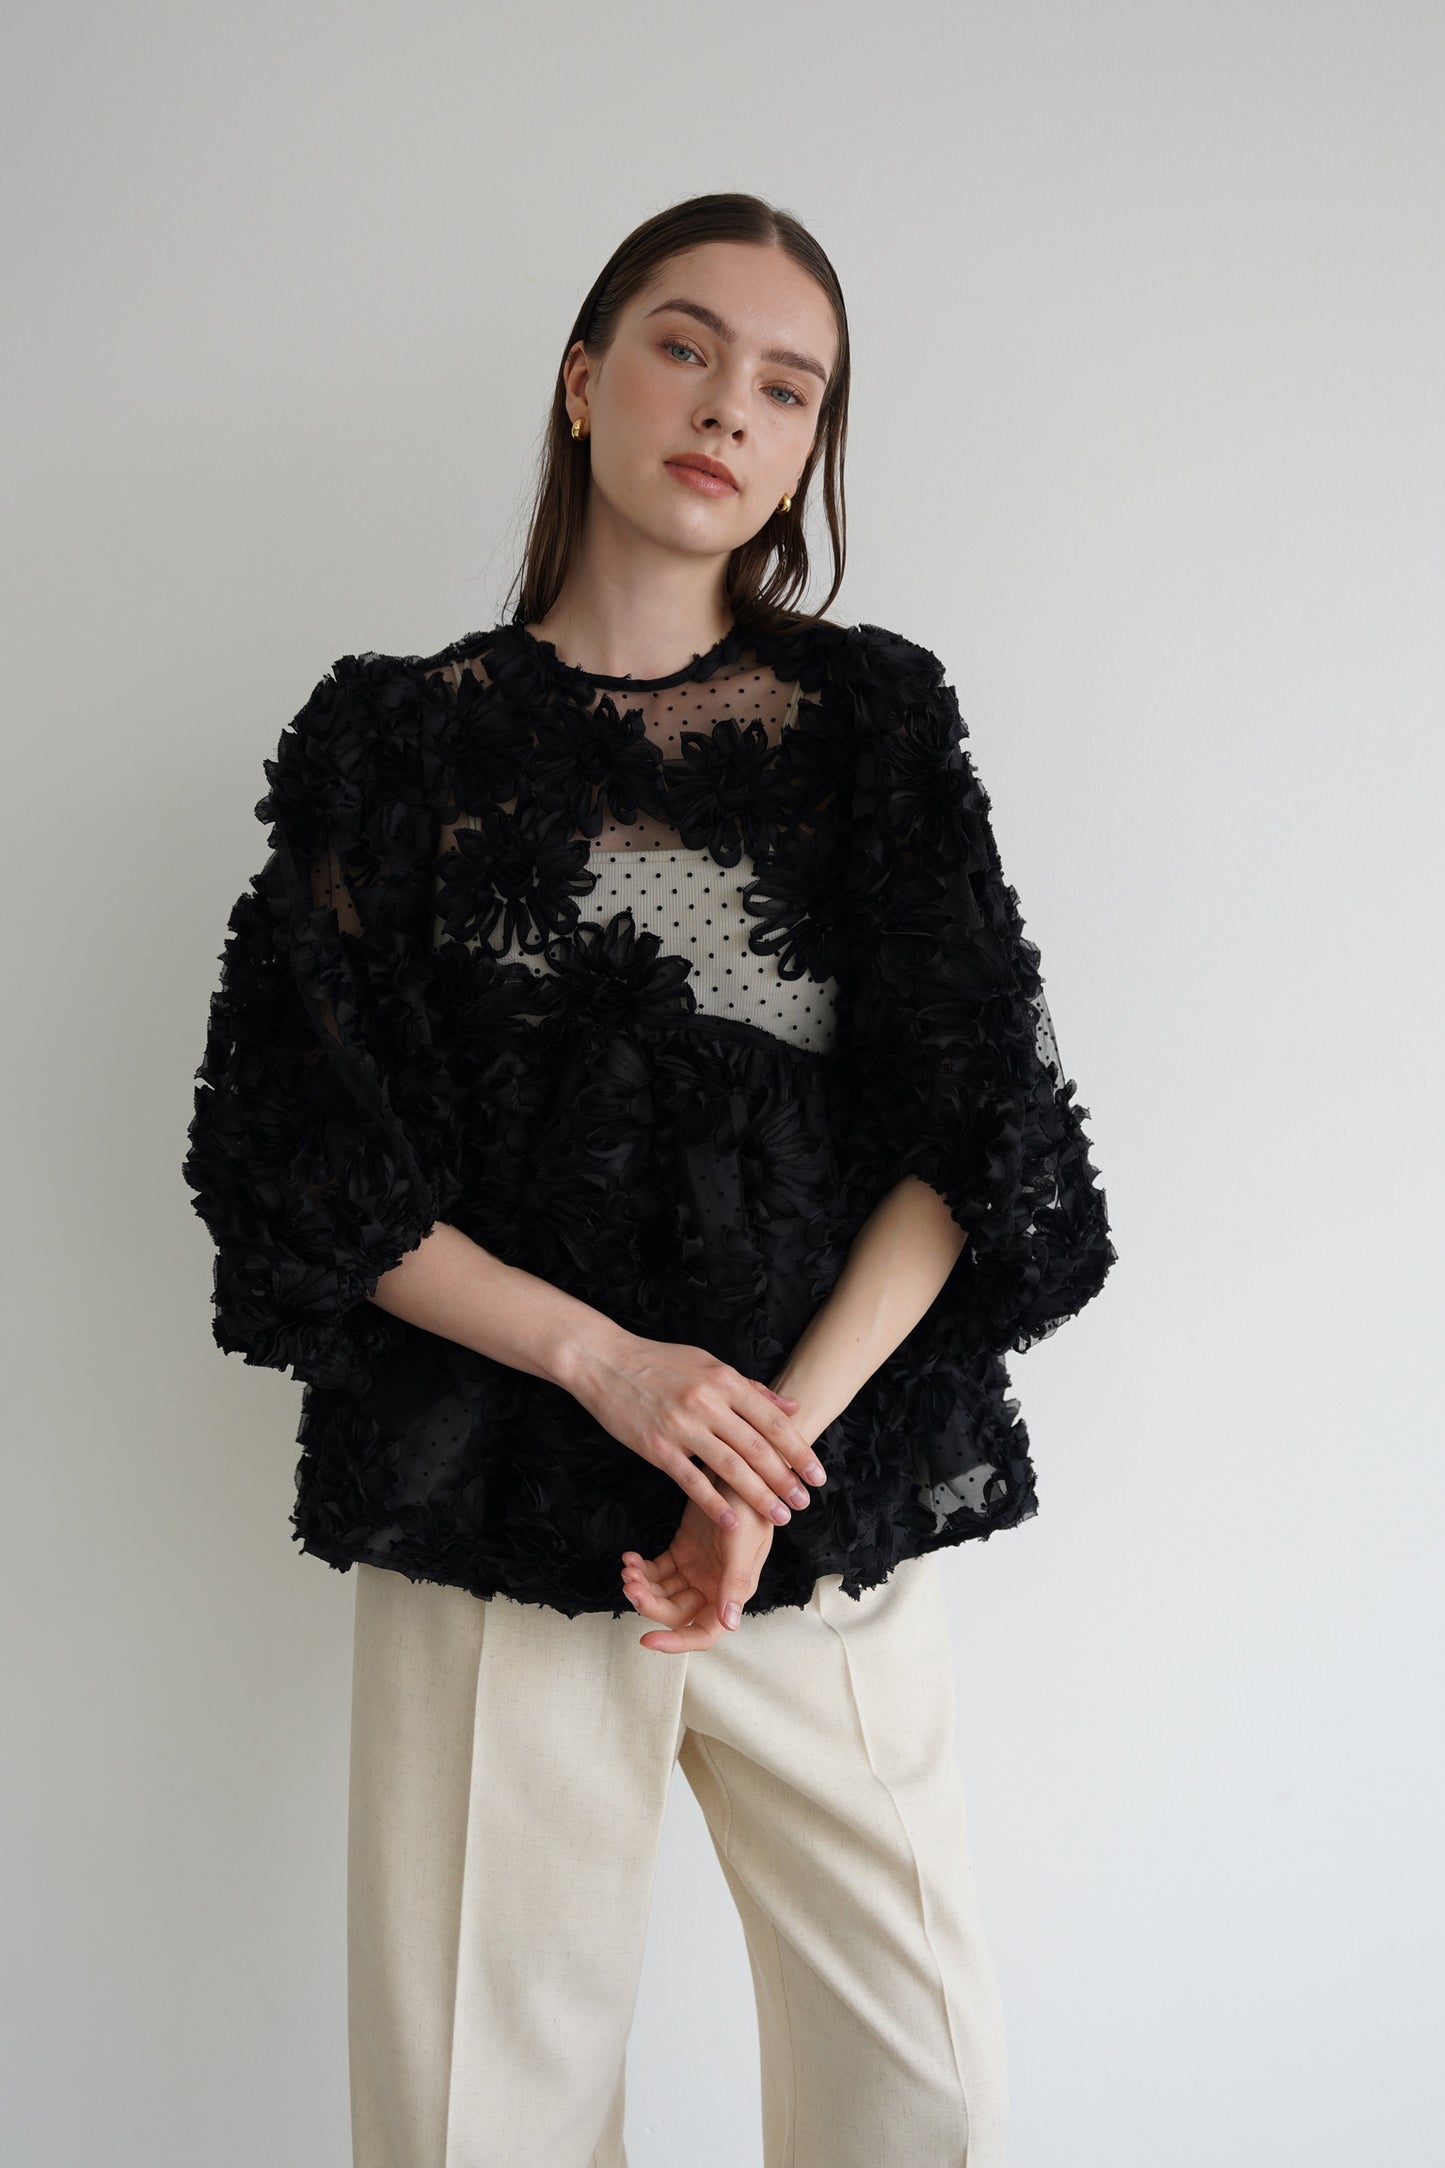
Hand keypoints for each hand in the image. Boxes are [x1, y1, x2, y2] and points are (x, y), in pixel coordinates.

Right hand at [567, 1329, 826, 1533]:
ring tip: (780, 1516)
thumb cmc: (660, 1362)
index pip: (773, 1422)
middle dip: (786, 1479)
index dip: (799, 1451)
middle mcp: (707, 1402)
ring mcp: (681, 1426)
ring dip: (759, 1496)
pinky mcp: (656, 1447)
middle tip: (804, 1503)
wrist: (605, 1361)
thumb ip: (751, 1389)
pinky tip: (731, 1522)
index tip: (817, 1475)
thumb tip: (792, 1409)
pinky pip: (691, 1481)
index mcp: (724, 1380)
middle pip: (757, 1448)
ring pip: (730, 1468)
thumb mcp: (709, 1364)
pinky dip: (713, 1504)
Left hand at [620, 1476, 774, 1653]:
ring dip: (642, 1585)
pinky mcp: (682, 1551)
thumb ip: (735, 1583)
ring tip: (629, 1568)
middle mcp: (713, 1587)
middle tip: (631, 1584)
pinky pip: (657, 1570)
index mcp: (731, 1592)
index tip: (646, 1641)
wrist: (740, 1468)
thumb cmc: (750, 1505)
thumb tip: (729, 1625)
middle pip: (674, 1613)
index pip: (703, 1633)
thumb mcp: (744, 1543)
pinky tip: (631, 1557)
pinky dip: (642, 1567)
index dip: (676, 1643)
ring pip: (662, 1593)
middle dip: (650, 1604)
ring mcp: (695, 1570)